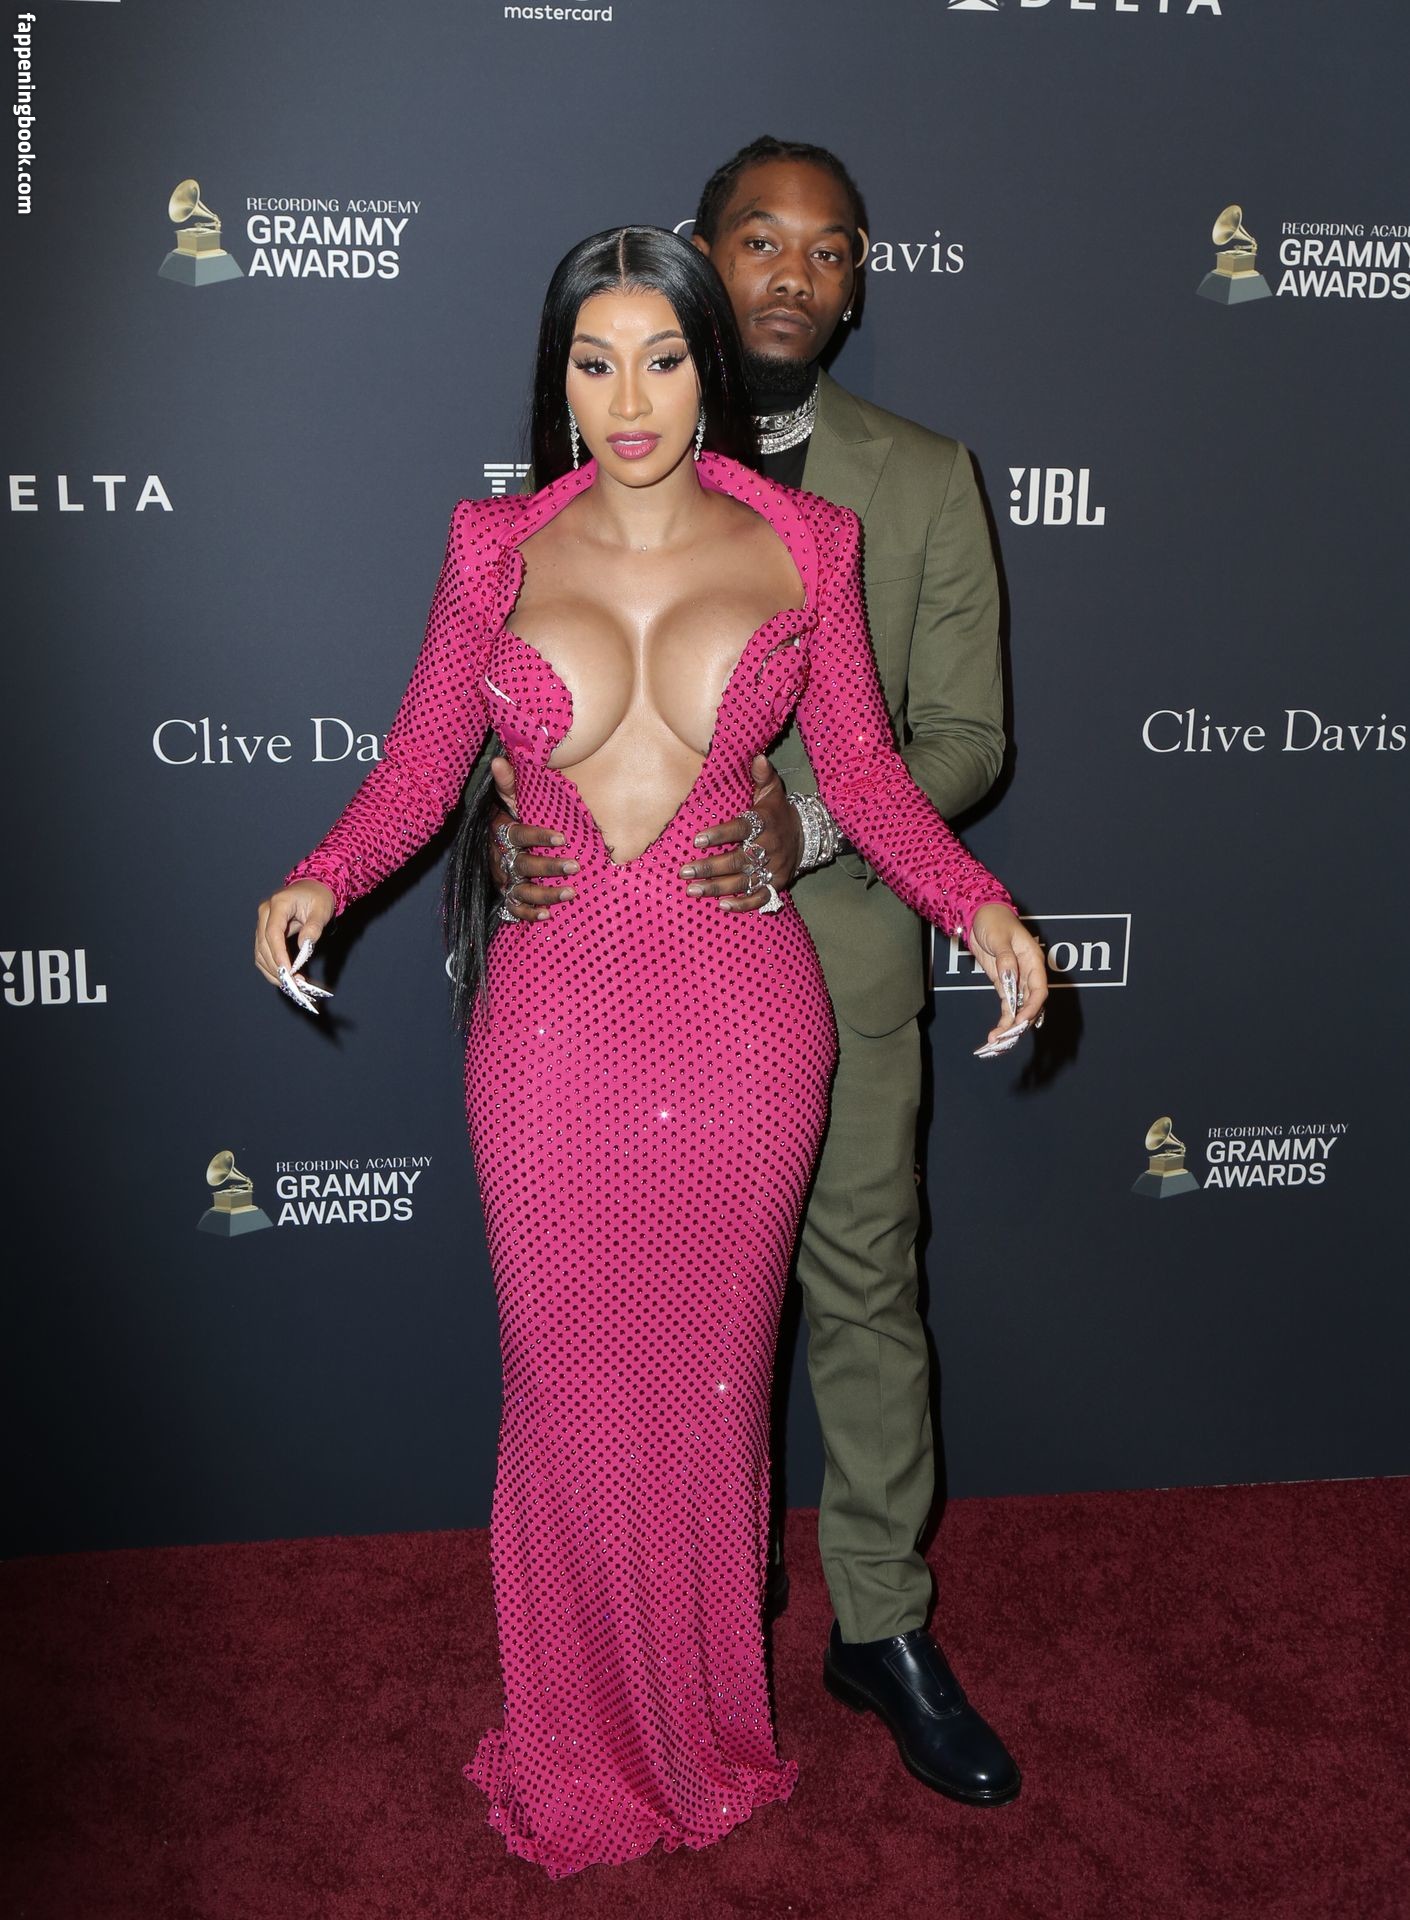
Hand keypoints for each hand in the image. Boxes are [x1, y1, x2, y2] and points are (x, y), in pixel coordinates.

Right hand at [255, 879, 335, 1014]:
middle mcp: (265, 912)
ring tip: (289, 984)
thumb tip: (304, 948)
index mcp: (279, 904)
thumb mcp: (322, 910)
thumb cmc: (318, 897)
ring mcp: (262, 922)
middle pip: (263, 945)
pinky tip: (283, 977)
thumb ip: (313, 928)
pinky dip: (270, 967)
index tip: (288, 971)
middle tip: (293, 983)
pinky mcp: (264, 931)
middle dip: (276, 967)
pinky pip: (262, 952)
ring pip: (259, 952)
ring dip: (272, 970)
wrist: (313, 888)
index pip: (273, 933)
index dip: (278, 954)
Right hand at [488, 755, 578, 922]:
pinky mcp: (506, 896)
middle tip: (576, 865)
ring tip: (571, 892)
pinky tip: (548, 915)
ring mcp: (503, 880)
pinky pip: (514, 909)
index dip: (538, 837)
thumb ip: (509, 783)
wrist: (491, 845)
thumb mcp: (508, 801)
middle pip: (523, 865)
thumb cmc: (510, 819)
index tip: (562, 837)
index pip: (518, 835)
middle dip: (549, 867)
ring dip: (545, 893)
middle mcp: (500, 858)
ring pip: (521, 890)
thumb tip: (500, 758)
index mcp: (501, 833)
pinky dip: (529, 914)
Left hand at [680, 755, 802, 911]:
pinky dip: (743, 904)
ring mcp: (773, 868)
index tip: (698, 840)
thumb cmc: (777, 812)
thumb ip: (762, 776)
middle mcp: (769, 847)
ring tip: (693, 890)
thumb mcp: (772, 791)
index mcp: (764, 823)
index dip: (720, 835)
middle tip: (685, 871)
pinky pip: (760, 898)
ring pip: (744, 881)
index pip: (742, 828)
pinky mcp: (776, 884)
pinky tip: (722, 906)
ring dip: (718, 888)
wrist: (806, 835)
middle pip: (738, 860)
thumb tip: (757, 756)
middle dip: (710, 867)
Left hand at [966, 904, 1048, 1056]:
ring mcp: (1016, 981)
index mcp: (1033, 960)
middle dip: (1020, 1023)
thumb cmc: (994, 920)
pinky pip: (1007, 1007)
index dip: (1032, 1007)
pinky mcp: (1003, 985)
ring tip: (997, 1041)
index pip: (1039, 990)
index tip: (1020, 1021)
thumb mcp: (999, 937)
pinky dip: (1003, 1021)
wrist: (980, 915)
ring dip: (1010, 1027)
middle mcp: (1028, 974)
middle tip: (1005, 1037)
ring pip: (1019, 1009)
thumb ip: (1006, 958)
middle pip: (1031, 1004)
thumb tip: (1009, 978)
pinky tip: (996, 1035)